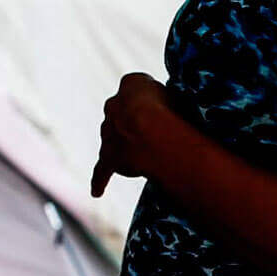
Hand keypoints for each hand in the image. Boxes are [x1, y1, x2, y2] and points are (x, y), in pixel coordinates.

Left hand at [92, 73, 174, 196]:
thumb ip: (171, 98)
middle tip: (154, 133)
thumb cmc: (171, 109)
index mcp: (133, 84)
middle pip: (121, 114)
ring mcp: (109, 132)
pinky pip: (102, 170)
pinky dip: (100, 180)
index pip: (138, 89)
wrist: (152, 128)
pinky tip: (96, 191)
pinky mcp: (109, 157)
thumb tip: (180, 111)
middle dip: (133, 123)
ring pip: (112, 139)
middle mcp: (114, 106)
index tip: (163, 110)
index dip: (152, 101)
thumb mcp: (175, 91)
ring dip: (124, 146)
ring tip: (142, 155)